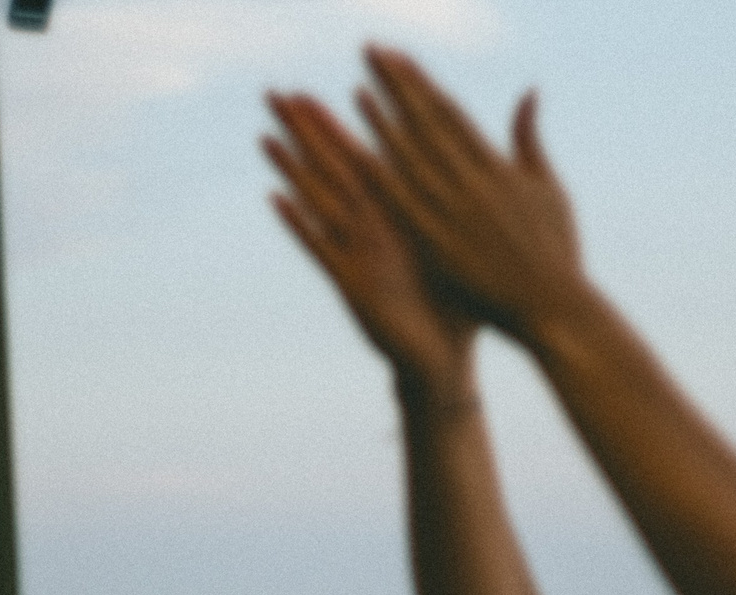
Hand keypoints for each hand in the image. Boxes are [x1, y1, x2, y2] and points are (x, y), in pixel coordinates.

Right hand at [264, 92, 476, 392]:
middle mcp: (370, 232)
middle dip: (305, 134)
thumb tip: (469, 171)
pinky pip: (321, 247)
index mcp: (397, 218)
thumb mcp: (456, 248)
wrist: (443, 361)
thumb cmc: (453, 309)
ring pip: (320, 202)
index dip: (338, 127)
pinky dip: (300, 222)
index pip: (363, 161)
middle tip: (276, 95)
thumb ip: (451, 209)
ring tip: (266, 135)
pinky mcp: (351, 283)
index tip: (316, 93)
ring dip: (293, 169)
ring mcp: (357, 255)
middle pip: (332, 171)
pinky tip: (277, 197)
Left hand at [356, 46, 585, 345]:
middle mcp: (474, 183)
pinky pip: (403, 208)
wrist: (553, 306)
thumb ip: (529, 138)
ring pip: (412, 159)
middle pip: (427, 124)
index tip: (399, 58)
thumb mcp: (548, 187)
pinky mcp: (441, 245)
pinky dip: (380, 181)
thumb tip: (528, 91)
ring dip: (382, 124)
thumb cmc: (556, 252)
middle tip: (370, 52)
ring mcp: (456, 214)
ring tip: (357, 92)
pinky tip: (357, 158)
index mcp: (498, 167)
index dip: (422, 83)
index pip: (452, 114)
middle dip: (397, 86)